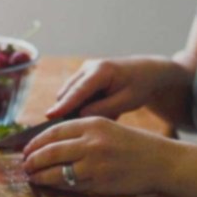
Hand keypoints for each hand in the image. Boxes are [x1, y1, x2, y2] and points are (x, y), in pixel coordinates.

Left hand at [22, 117, 181, 194]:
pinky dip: (54, 185)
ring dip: (39, 174)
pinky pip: (68, 184)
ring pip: (55, 169)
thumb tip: (52, 144)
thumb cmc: (134, 147)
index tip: (27, 149)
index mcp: (93, 123)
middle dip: (32, 159)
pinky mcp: (98, 181)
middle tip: (25, 165)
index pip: (53, 131)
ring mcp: (94, 162)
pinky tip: (48, 185)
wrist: (161, 163)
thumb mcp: (108, 129)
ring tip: (32, 176)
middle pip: (50, 150)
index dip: (35, 142)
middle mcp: (91, 140)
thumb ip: (82, 134)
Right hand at [46, 56, 182, 119]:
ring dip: (77, 108)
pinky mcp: (83, 76)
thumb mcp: (126, 101)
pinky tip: (100, 108)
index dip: (64, 105)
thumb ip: (103, 109)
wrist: (147, 72)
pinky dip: (82, 105)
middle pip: (68, 93)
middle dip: (68, 110)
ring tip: (100, 115)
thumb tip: (79, 116)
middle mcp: (89, 67)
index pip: (79, 90)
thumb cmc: (139, 86)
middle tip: (80, 128)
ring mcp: (84, 70)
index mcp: (102, 71)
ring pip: (69, 94)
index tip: (50, 116)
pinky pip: (75, 95)